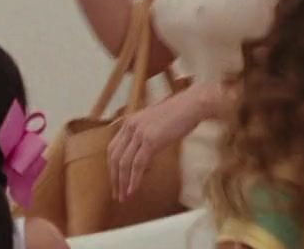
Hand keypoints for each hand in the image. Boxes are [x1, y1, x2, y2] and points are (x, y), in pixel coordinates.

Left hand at [107, 87, 204, 201]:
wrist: (191, 106)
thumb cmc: (178, 115)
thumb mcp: (153, 124)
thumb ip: (143, 138)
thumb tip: (142, 160)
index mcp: (129, 123)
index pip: (113, 149)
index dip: (112, 168)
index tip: (115, 181)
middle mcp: (130, 127)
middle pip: (114, 158)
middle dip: (114, 179)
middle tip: (117, 194)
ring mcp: (139, 133)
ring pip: (124, 163)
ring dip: (123, 183)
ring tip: (124, 196)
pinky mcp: (150, 140)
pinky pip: (138, 164)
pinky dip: (134, 179)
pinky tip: (133, 189)